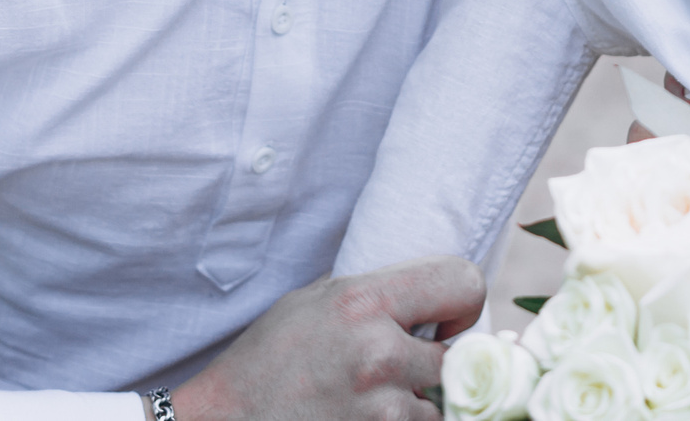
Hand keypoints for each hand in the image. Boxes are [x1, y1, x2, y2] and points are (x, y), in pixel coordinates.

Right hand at [167, 255, 483, 420]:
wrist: (226, 420)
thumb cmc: (269, 357)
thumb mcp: (316, 300)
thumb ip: (377, 293)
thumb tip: (431, 294)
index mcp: (365, 301)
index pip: (464, 283)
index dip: (462, 303)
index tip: (445, 320)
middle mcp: (379, 352)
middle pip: (454, 354)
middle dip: (430, 362)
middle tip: (395, 367)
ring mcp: (381, 407)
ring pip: (439, 402)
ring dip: (415, 401)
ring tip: (369, 396)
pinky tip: (362, 414)